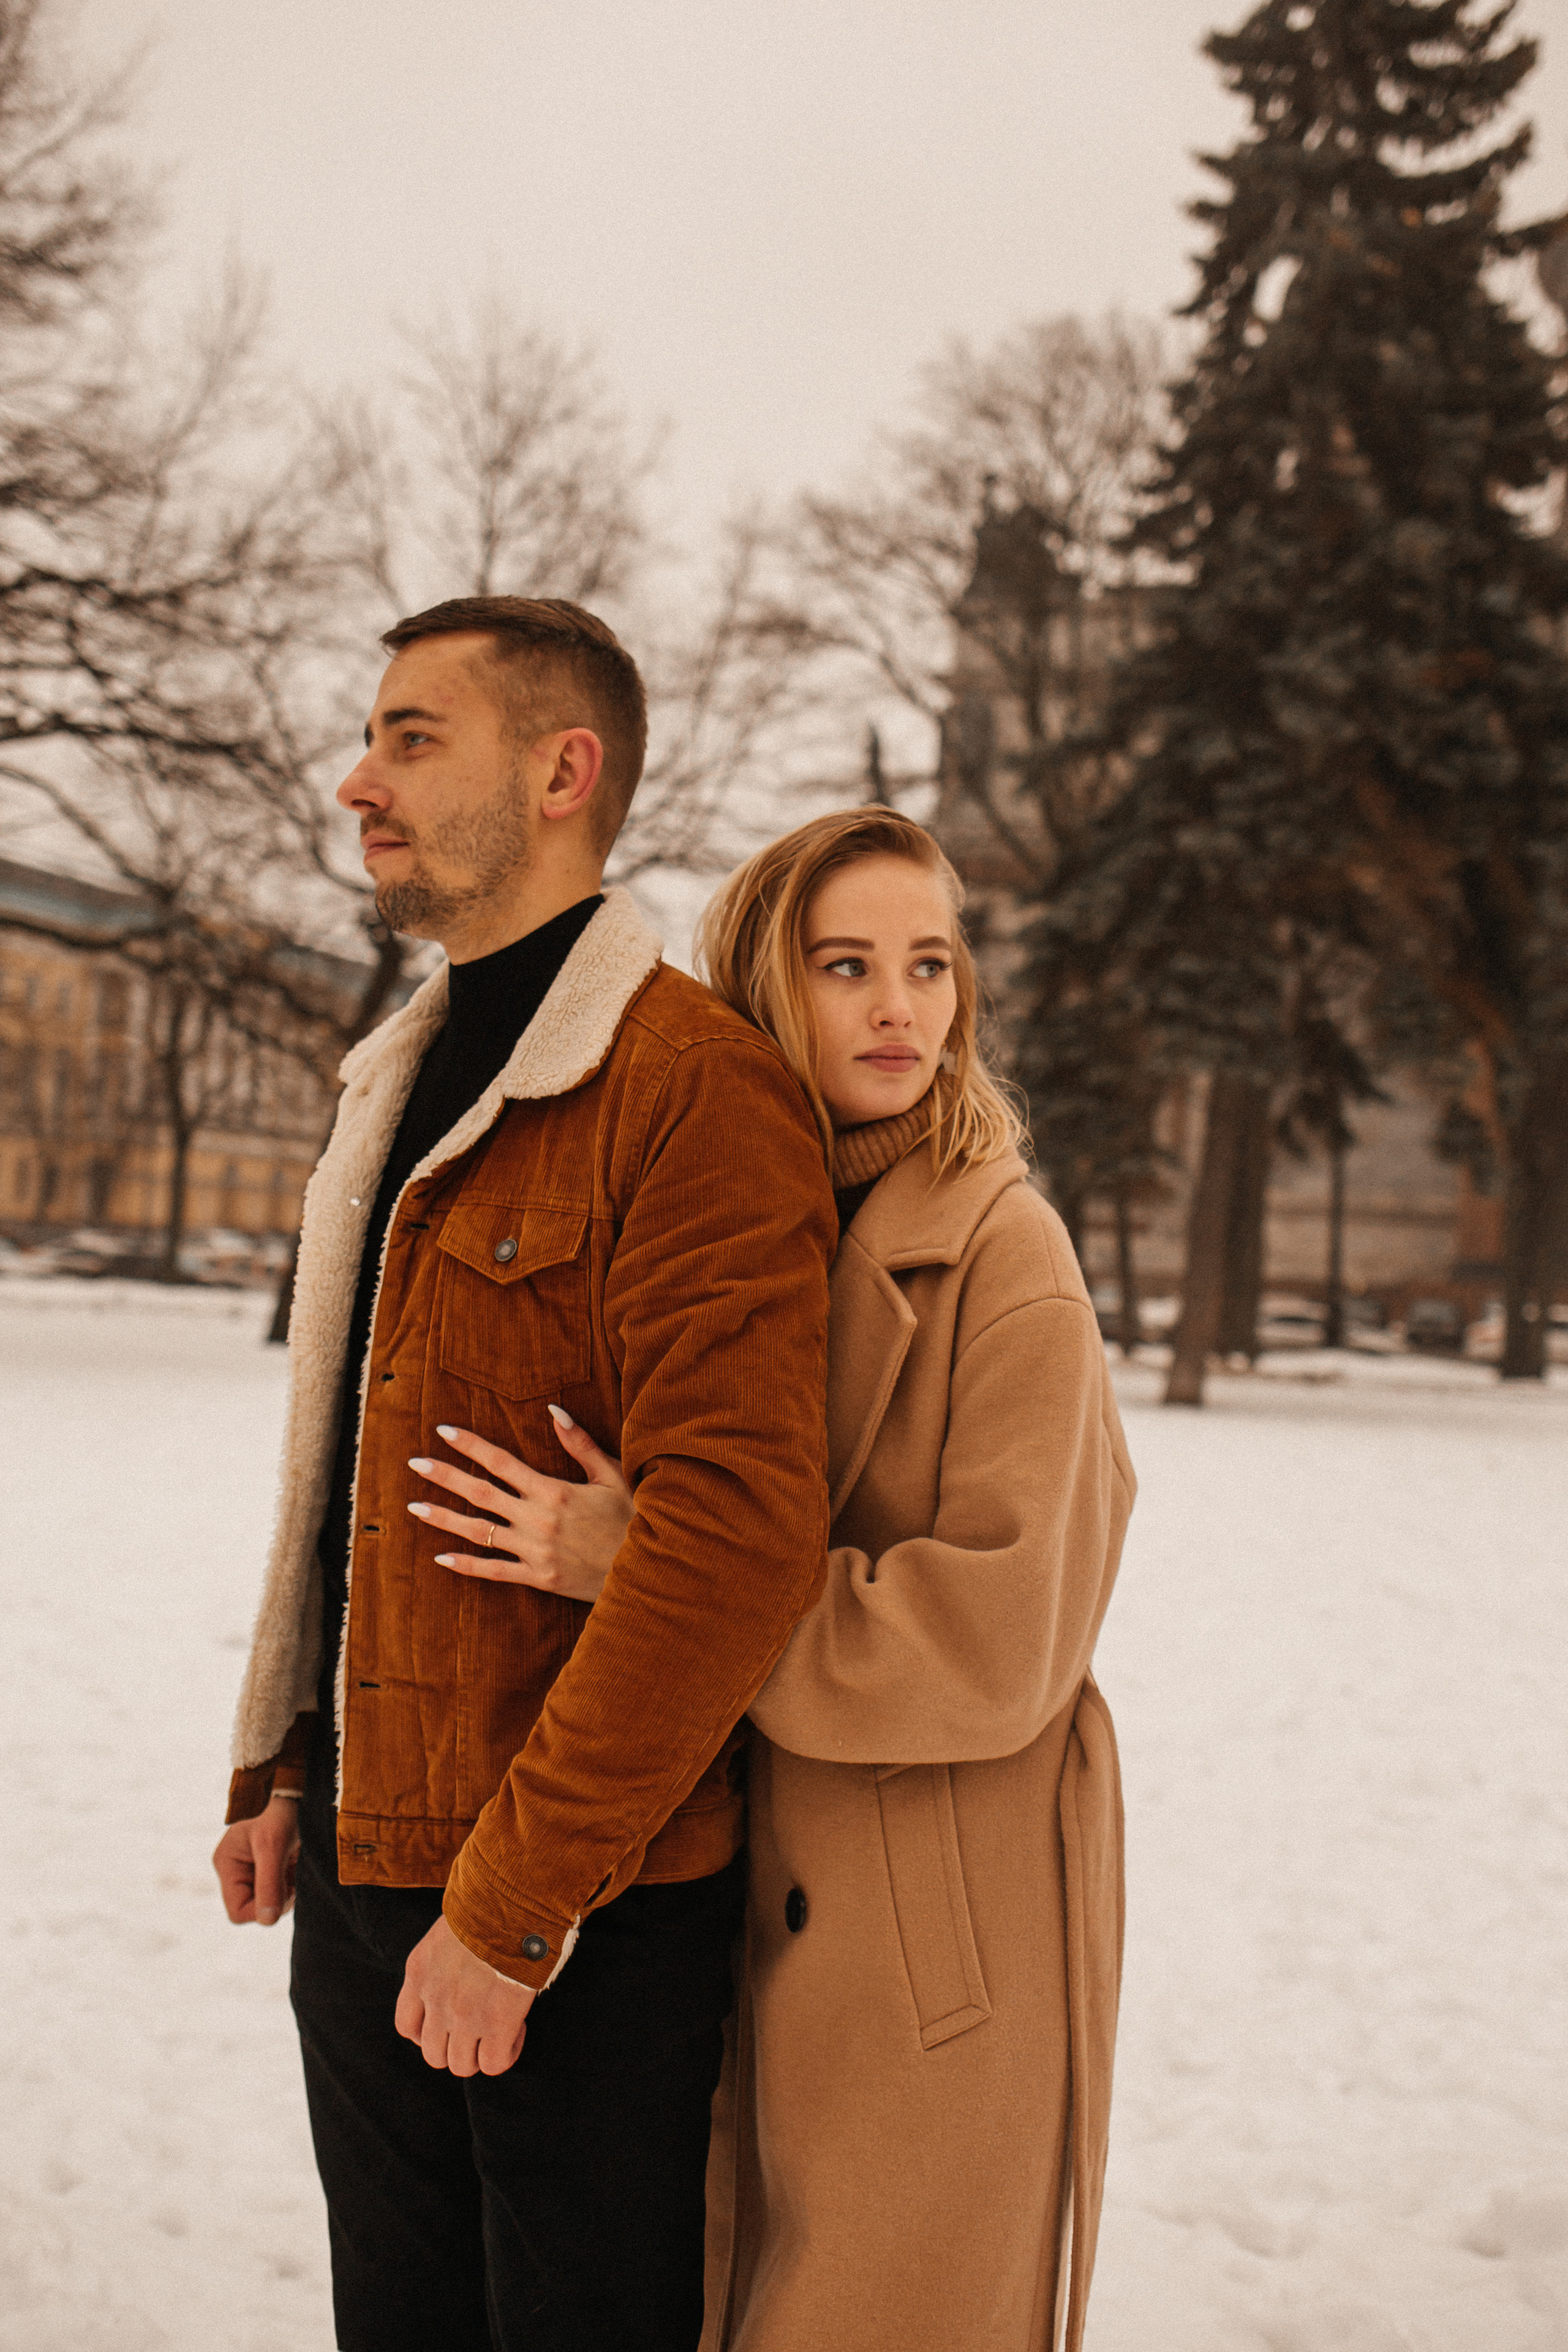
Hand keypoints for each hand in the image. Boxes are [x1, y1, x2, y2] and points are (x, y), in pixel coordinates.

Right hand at [213, 1792, 300, 1924]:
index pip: (237, 1912)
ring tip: (294, 1867)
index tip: (283, 1890)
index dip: (261, 1910)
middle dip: (276, 1899)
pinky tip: (295, 1868)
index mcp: (226, 1863)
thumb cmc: (283, 1814)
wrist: (301, 1796)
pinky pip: (278, 1895)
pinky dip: (291, 1888)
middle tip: (292, 1877)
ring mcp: (251, 1873)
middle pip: (254, 1910)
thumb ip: (269, 1883)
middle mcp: (235, 1871)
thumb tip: (267, 1921)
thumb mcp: (274, 1846)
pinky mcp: (267, 1873)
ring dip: (286, 1893)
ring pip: (268, 1905)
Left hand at [396, 1915, 535, 2075]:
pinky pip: (495, 2063)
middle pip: (433, 2054)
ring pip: (461, 2065)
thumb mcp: (448, 1929)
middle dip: (457, 2046)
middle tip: (480, 2026)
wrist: (512, 1900)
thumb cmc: (487, 1903)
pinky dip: (506, 2053)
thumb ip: (443, 1958)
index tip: (451, 2022)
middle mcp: (435, 1999)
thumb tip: (462, 1970)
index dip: (428, 2033)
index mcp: (419, 1972)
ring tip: (500, 2029)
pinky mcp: (497, 2022)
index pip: (407, 2026)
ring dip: (480, 2053)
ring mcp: (464, 2015)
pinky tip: (517, 2030)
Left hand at [406, 1410, 632, 1603]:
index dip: (471, 1445)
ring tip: (414, 1507)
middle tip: (415, 1463)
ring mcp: (535, 1552)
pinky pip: (494, 1572)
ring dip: (445, 1519)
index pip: (502, 1462)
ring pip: (480, 1533)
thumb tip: (553, 1410)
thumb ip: (580, 1444)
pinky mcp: (539, 1578)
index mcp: (554, 1491)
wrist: (650, 1569)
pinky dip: (467, 1565)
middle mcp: (538, 1520)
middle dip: (445, 1476)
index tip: (444, 1431)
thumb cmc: (634, 1517)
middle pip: (481, 1494)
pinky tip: (441, 1557)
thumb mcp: (612, 1475)